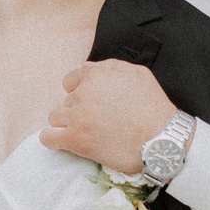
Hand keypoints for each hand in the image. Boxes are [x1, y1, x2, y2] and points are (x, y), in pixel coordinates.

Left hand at [42, 60, 177, 175]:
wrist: (162, 139)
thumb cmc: (154, 107)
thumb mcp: (137, 73)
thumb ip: (109, 67)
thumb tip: (89, 69)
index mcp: (95, 75)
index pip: (71, 81)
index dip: (81, 93)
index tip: (92, 105)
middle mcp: (83, 93)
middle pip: (66, 101)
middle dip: (78, 110)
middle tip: (96, 122)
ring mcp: (77, 116)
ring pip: (55, 117)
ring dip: (67, 124)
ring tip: (85, 133)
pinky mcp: (75, 140)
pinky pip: (48, 137)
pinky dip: (52, 139)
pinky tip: (63, 142)